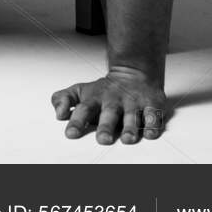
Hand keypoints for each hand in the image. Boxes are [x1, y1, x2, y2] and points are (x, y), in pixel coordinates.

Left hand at [51, 65, 166, 144]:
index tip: (70, 133)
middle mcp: (114, 101)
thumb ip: (64, 99)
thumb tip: (58, 113)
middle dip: (106, 126)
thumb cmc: (104, 90)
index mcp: (96, 99)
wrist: (133, 72)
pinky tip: (150, 133)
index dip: (77, 121)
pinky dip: (153, 124)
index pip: (84, 109)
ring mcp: (133, 102)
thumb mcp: (81, 91)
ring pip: (132, 116)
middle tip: (103, 139)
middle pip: (109, 113)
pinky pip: (153, 115)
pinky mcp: (151, 104)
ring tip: (128, 139)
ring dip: (130, 127)